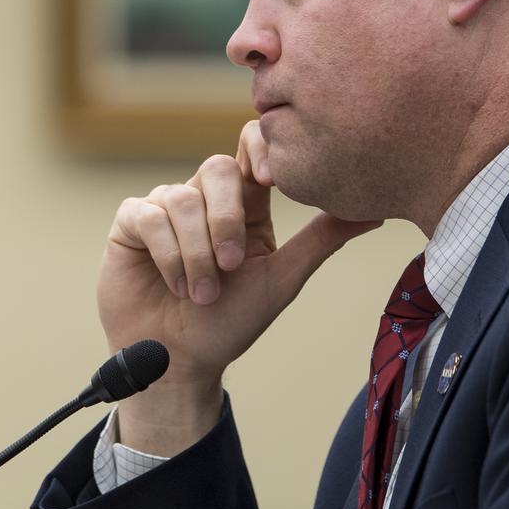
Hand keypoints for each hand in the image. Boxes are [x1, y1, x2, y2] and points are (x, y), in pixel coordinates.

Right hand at [97, 121, 379, 452]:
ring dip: (197, 253)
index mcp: (244, 201)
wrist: (180, 364)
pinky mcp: (131, 223)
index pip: (251, 144)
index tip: (269, 179)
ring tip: (202, 292)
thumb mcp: (284, 277)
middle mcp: (203, 196)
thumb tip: (377, 211)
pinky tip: (173, 284)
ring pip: (182, 198)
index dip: (259, 150)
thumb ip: (324, 237)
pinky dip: (168, 254)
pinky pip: (148, 215)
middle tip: (232, 266)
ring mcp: (164, 206)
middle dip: (226, 220)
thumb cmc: (232, 322)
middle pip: (216, 167)